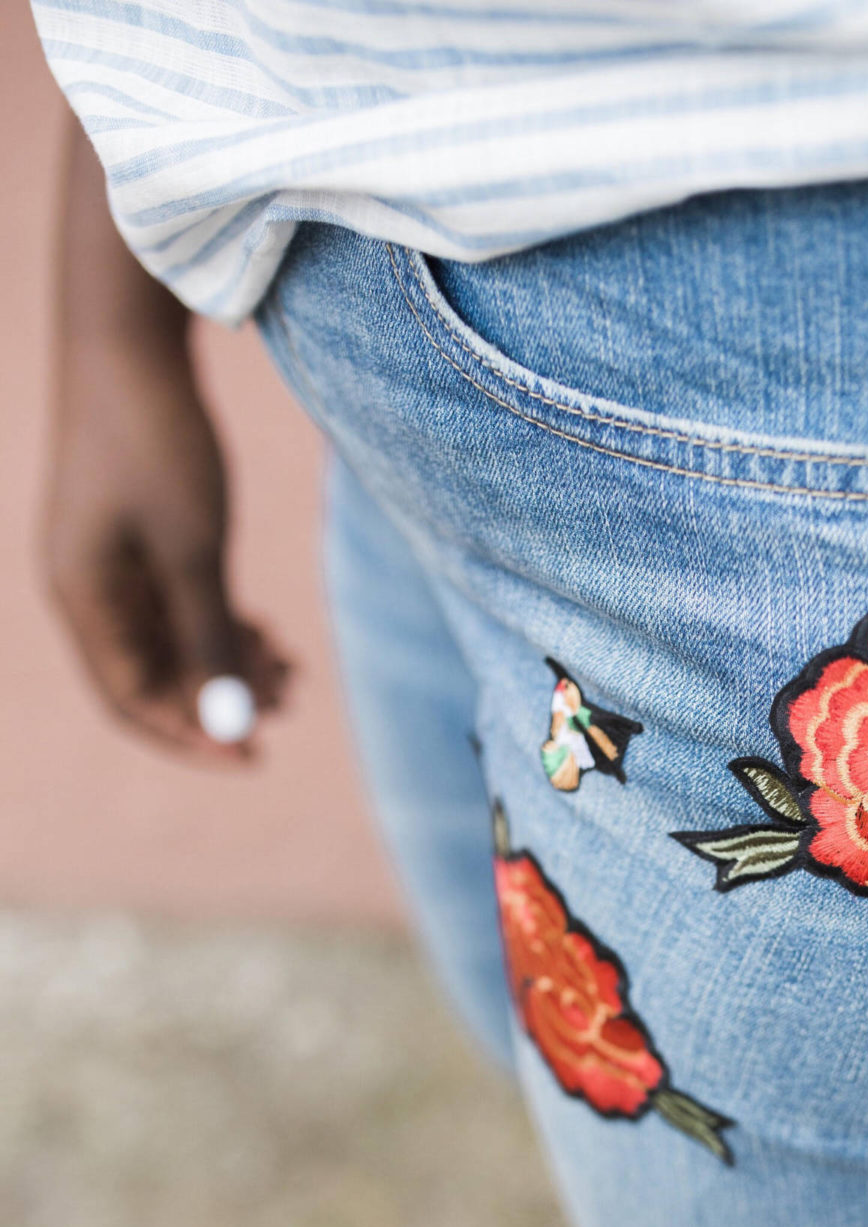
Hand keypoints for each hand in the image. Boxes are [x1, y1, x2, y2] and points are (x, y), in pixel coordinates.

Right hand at [44, 120, 289, 761]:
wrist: (130, 338)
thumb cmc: (155, 438)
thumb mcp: (193, 548)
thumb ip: (209, 636)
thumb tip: (231, 720)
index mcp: (82, 599)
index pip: (133, 701)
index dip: (194, 736)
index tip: (257, 757)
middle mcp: (88, 591)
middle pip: (156, 677)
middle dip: (222, 696)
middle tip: (294, 699)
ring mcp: (111, 565)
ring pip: (174, 643)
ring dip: (231, 663)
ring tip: (293, 670)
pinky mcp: (137, 540)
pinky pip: (179, 607)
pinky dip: (223, 626)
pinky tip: (268, 635)